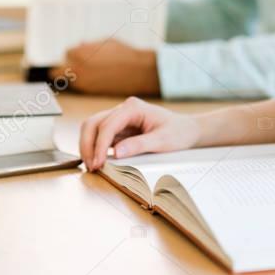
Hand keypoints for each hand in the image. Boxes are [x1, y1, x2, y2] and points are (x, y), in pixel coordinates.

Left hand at [56, 38, 159, 96]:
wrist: (138, 71)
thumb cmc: (124, 54)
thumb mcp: (105, 42)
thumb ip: (89, 45)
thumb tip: (80, 45)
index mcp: (79, 54)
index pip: (68, 53)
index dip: (75, 53)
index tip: (82, 54)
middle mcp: (77, 69)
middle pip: (58, 71)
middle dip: (65, 67)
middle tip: (74, 66)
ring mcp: (83, 83)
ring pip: (70, 80)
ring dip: (75, 76)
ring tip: (90, 71)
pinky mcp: (91, 92)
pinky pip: (81, 87)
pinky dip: (85, 83)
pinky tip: (97, 78)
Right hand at [79, 97, 200, 169]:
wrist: (186, 130)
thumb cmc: (178, 132)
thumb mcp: (162, 141)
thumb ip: (138, 145)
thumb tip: (116, 153)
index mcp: (133, 107)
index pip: (107, 125)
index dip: (100, 145)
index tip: (98, 163)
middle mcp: (123, 109)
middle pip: (93, 123)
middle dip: (88, 145)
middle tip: (91, 167)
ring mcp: (119, 118)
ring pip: (93, 128)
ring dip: (89, 147)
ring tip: (92, 166)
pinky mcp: (118, 128)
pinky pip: (100, 136)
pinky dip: (95, 148)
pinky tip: (97, 162)